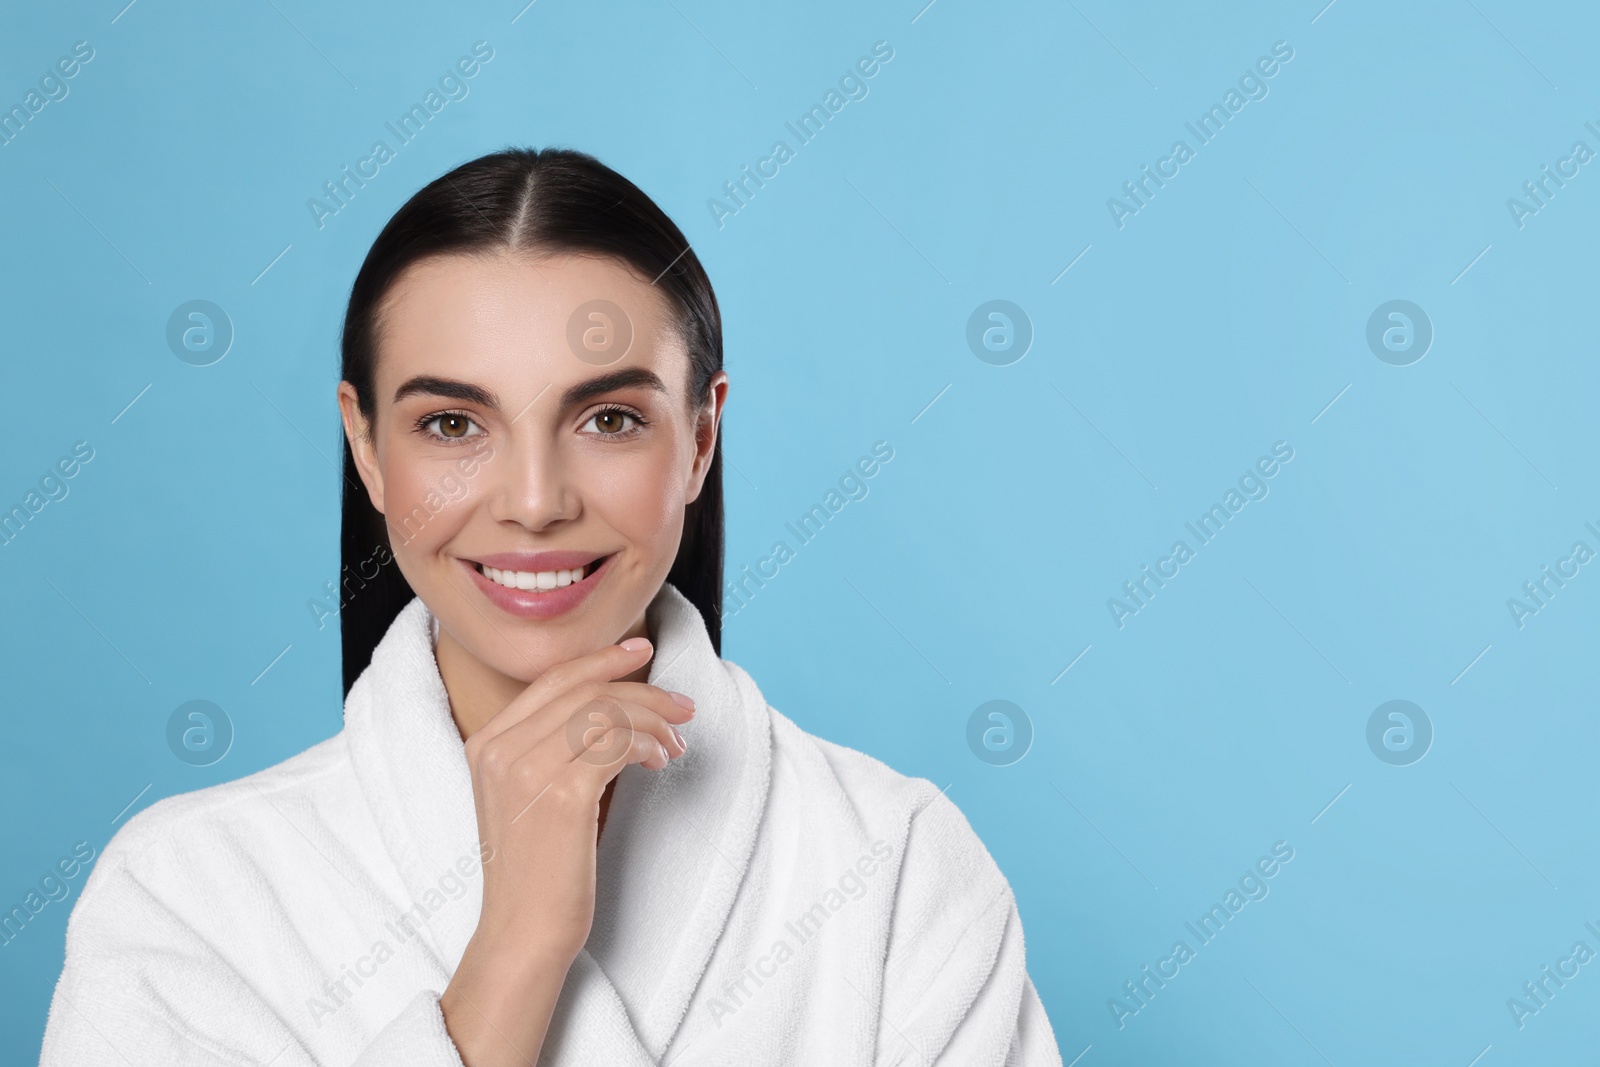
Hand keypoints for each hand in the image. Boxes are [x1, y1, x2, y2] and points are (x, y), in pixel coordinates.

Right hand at [440, 636, 693, 1065]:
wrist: (524, 930)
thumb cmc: (540, 867)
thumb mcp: (534, 793)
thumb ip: (559, 747)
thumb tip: (621, 707)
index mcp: (486, 744)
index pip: (552, 680)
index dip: (601, 660)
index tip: (642, 650)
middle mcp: (499, 750)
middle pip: (584, 691)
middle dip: (642, 691)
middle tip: (682, 707)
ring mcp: (526, 770)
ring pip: (605, 714)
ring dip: (652, 722)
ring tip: (674, 746)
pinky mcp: (561, 796)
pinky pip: (617, 745)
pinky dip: (648, 746)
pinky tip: (660, 763)